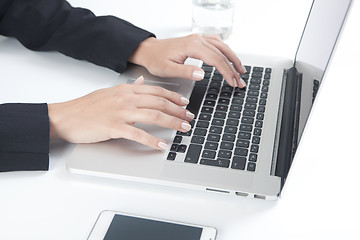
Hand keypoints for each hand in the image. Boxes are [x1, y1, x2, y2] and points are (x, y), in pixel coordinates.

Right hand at [48, 76, 192, 148]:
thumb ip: (129, 88)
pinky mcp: (114, 127)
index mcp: (126, 90)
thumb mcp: (110, 92)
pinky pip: (138, 134)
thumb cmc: (86, 106)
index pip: (156, 91)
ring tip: (183, 128)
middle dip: (178, 110)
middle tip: (189, 117)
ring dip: (172, 122)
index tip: (185, 103)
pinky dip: (152, 140)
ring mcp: (120, 112)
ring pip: (154, 116)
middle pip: (159, 103)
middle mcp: (126, 98)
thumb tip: (142, 82)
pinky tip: (161, 145)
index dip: (174, 97)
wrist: (66, 116)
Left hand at [129, 34, 246, 87]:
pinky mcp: (197, 40)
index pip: (216, 59)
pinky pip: (216, 43)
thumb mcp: (168, 69)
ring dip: (232, 58)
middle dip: (233, 68)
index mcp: (192, 46)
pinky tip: (229, 56)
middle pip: (222, 53)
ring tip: (240, 70)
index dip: (226, 72)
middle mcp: (197, 39)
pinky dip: (225, 50)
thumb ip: (186, 72)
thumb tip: (202, 74)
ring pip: (222, 46)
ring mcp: (198, 38)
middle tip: (240, 81)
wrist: (148, 50)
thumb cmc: (156, 59)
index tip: (233, 82)